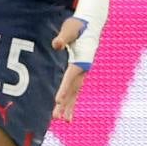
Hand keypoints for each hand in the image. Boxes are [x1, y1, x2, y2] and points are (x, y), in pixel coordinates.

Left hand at [50, 0, 110, 121]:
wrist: (90, 24)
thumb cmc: (78, 26)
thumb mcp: (70, 29)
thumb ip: (63, 38)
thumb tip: (56, 44)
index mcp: (81, 60)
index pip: (70, 77)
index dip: (63, 89)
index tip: (57, 101)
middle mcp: (83, 69)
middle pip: (73, 89)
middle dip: (65, 104)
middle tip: (56, 117)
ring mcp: (82, 73)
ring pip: (74, 93)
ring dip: (68, 106)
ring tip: (62, 120)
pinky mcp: (79, 73)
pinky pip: (74, 90)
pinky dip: (70, 101)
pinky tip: (67, 112)